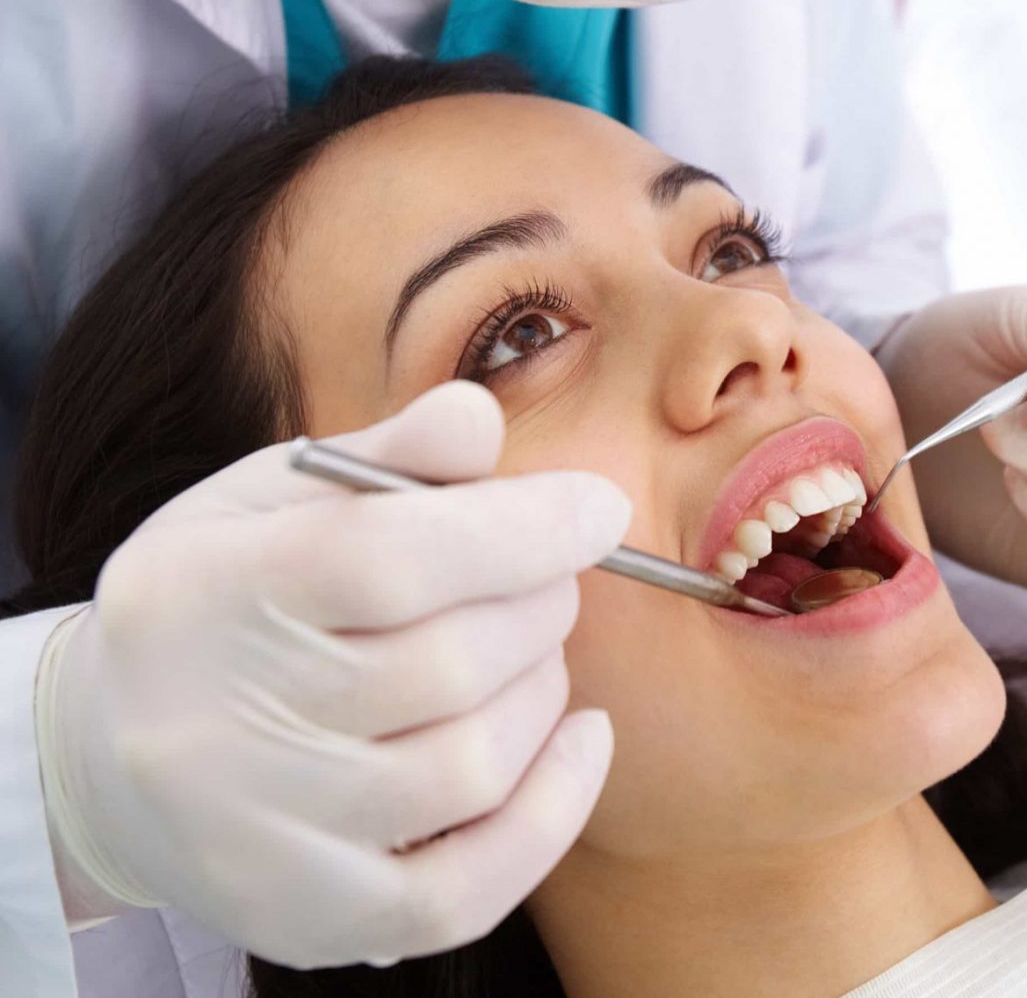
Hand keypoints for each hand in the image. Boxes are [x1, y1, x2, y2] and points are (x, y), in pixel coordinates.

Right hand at [35, 382, 630, 967]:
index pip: (387, 559)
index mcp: (203, 591)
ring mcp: (258, 841)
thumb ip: (390, 454)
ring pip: (473, 765)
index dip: (520, 529)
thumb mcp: (278, 496)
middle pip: (449, 663)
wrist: (112, 756)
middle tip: (547, 576)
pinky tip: (578, 740)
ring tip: (529, 648)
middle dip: (539, 603)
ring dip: (544, 691)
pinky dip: (553, 810)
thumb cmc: (228, 596)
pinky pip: (467, 891)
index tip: (599, 506)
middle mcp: (212, 729)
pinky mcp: (306, 921)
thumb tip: (480, 420)